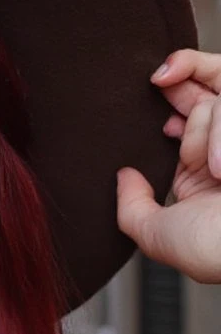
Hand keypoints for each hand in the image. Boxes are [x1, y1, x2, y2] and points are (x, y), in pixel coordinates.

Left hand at [117, 48, 220, 283]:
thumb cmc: (211, 249)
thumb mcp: (157, 235)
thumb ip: (132, 207)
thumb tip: (123, 178)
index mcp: (207, 175)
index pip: (187, 126)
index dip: (171, 117)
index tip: (165, 129)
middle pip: (204, 99)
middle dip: (180, 87)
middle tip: (161, 83)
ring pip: (216, 104)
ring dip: (202, 131)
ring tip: (214, 171)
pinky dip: (218, 132)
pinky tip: (220, 168)